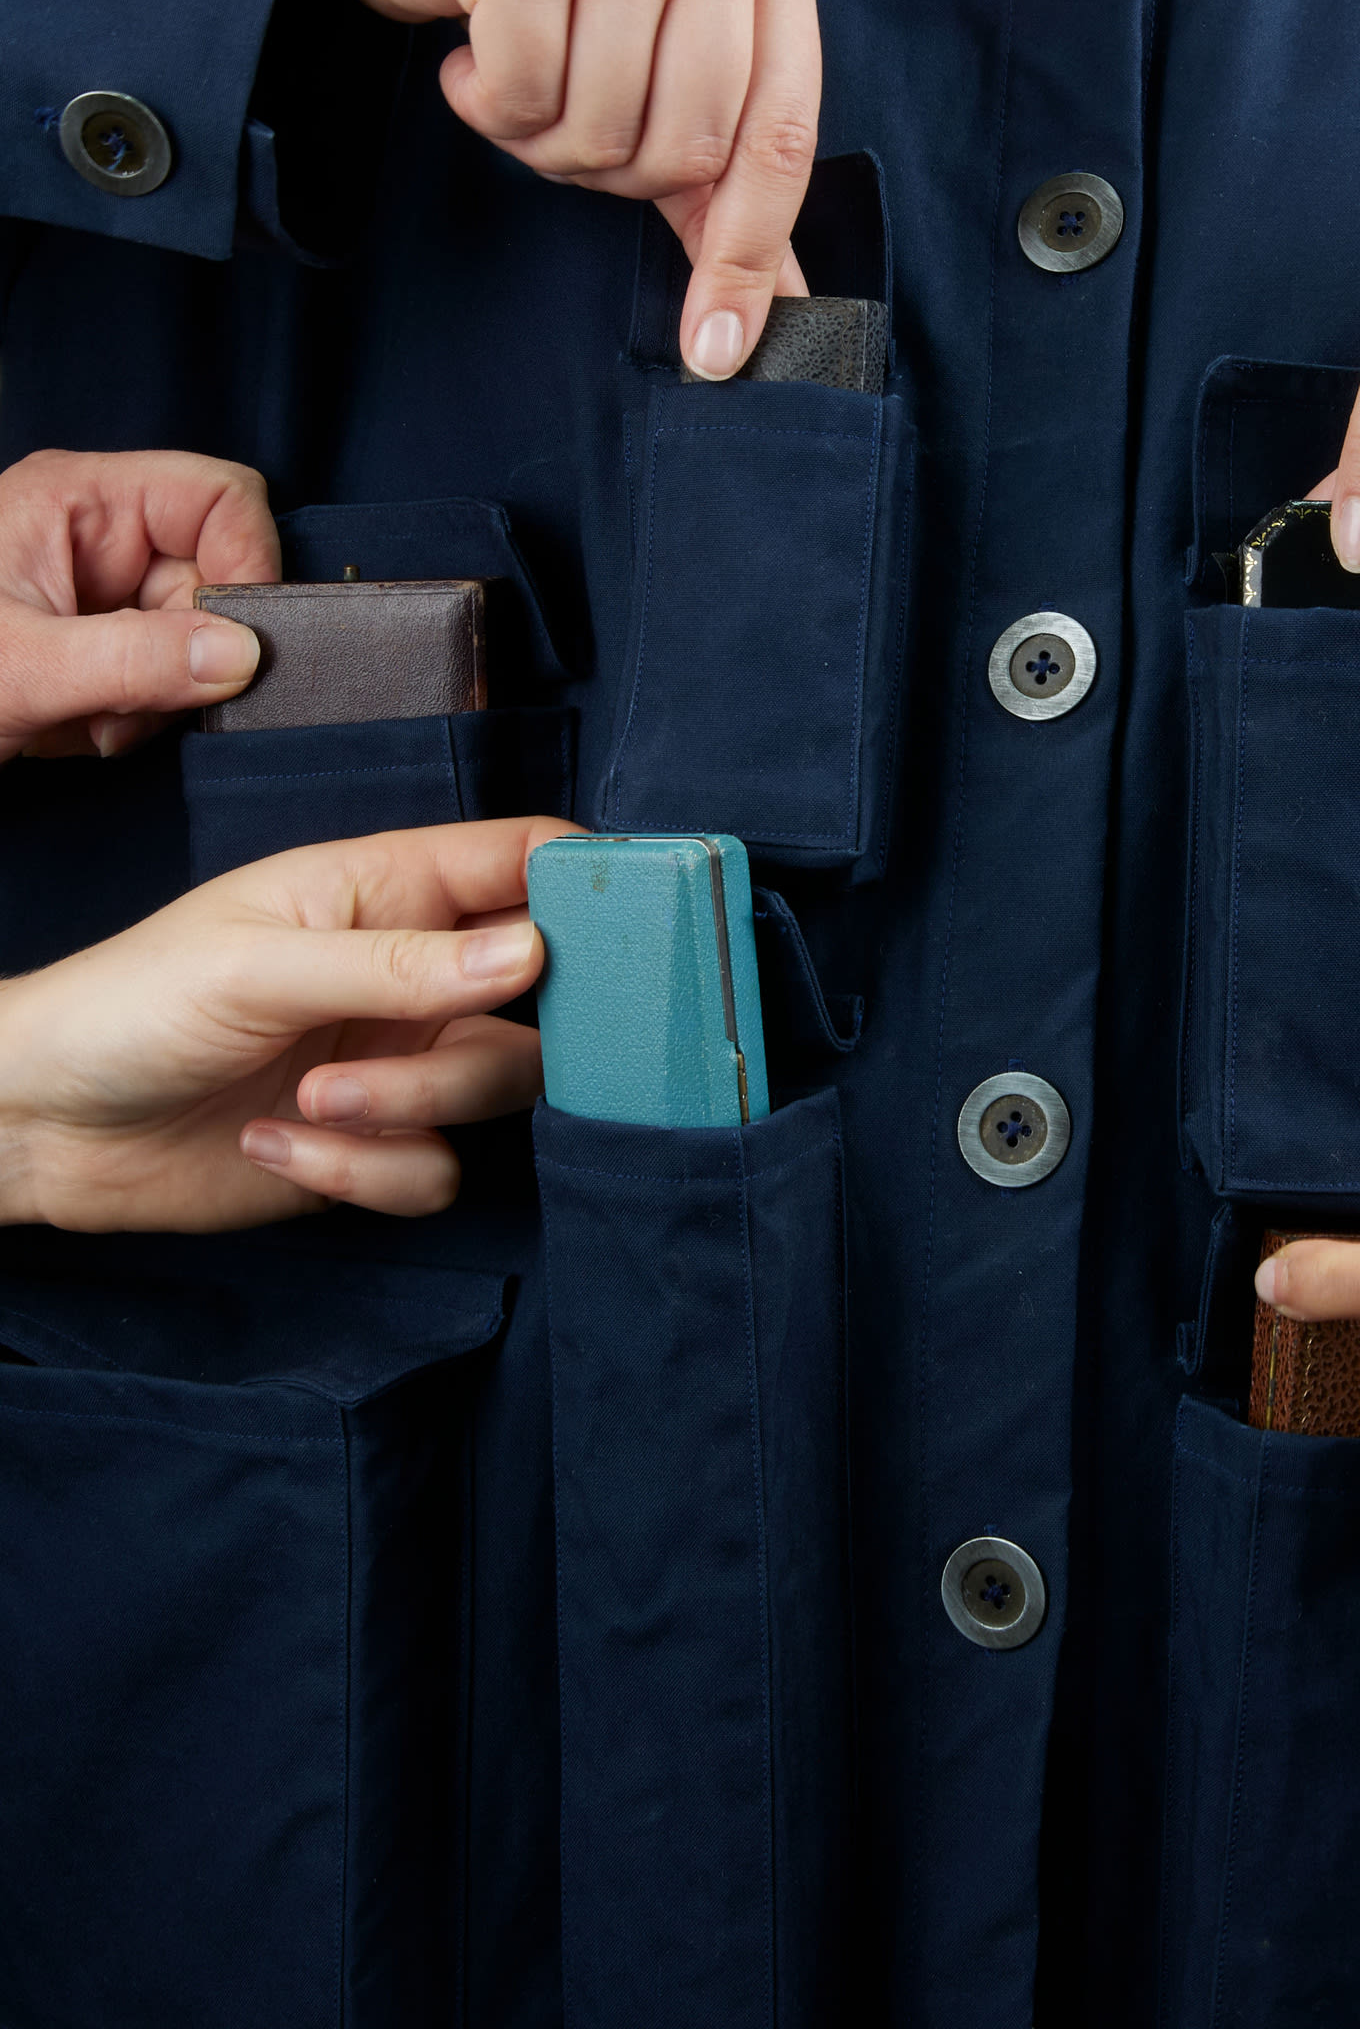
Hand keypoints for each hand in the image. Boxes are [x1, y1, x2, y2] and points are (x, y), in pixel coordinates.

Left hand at [0, 449, 277, 761]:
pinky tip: (85, 727)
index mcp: (78, 499)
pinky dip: (136, 714)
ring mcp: (97, 591)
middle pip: (214, 575)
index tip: (238, 643)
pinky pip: (163, 675)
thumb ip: (138, 659)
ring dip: (157, 695)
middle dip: (188, 651)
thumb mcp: (24, 669)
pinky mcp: (96, 643)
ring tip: (91, 720)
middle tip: (134, 700)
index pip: (219, 498)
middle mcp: (96, 533)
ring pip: (196, 637)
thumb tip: (243, 655)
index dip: (247, 564)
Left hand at [0, 817, 569, 1230]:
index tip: (630, 934)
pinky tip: (279, 1144)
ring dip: (413, 1106)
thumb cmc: (127, 1005)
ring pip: (496, 1088)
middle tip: (452, 1047)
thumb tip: (534, 953)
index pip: (524, 860)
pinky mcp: (374, 1145)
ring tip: (315, 1097)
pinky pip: (434, 1170)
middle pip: (542, 996)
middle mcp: (412, 973)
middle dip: (504, 1035)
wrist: (42, 1127)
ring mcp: (399, 1059)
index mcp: (387, 888)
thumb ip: (400, 963)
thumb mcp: (258, 966)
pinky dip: (365, 1170)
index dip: (588, 886)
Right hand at [296, 0, 814, 376]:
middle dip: (615, 171)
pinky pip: (524, 91)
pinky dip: (487, 101)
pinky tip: (471, 46)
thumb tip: (781, 306)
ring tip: (518, 68)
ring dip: (544, 137)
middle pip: (691, 145)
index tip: (717, 354)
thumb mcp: (662, 56)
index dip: (748, 255)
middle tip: (567, 112)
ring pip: (606, 125)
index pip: (783, 133)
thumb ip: (724, 174)